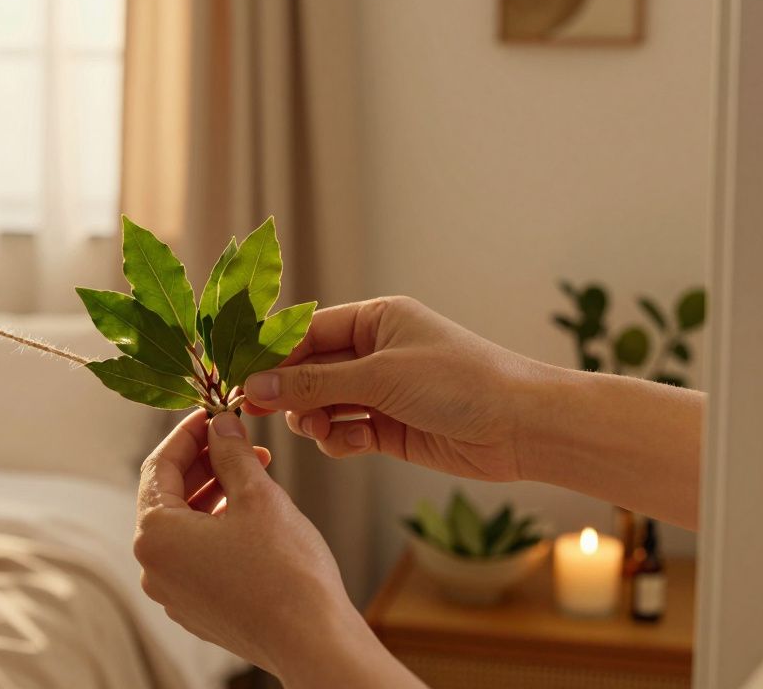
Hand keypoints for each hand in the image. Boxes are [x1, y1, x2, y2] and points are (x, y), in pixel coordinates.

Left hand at [134, 410, 415, 686]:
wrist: (312, 640)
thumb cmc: (285, 570)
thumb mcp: (257, 495)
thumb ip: (231, 453)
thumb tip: (220, 425)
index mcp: (156, 535)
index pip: (159, 467)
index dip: (187, 434)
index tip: (211, 414)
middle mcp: (154, 568)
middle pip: (169, 497)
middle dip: (204, 464)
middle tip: (237, 440)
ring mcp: (174, 593)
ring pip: (184, 527)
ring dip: (214, 494)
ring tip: (253, 472)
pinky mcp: (197, 609)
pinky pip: (197, 556)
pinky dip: (216, 528)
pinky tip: (250, 513)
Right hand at [242, 296, 544, 481]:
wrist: (521, 427)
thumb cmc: (460, 382)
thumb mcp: (380, 377)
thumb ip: (314, 384)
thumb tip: (256, 387)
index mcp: (376, 319)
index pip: (306, 332)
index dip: (272, 356)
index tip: (241, 379)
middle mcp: (375, 351)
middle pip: (309, 371)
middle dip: (290, 393)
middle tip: (261, 412)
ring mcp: (382, 391)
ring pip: (323, 404)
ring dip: (315, 419)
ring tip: (323, 429)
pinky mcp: (390, 427)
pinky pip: (344, 431)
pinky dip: (340, 439)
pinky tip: (354, 443)